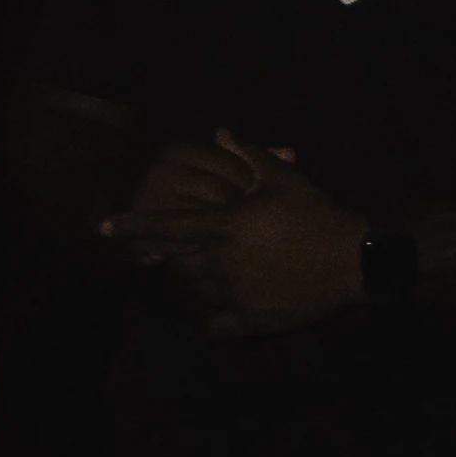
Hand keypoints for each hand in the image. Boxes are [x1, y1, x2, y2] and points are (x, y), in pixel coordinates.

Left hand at [105, 131, 363, 337]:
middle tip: (160, 256)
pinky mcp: (253, 319)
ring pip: (197, 291)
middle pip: (176, 261)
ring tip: (203, 276)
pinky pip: (219, 324)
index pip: (167, 225)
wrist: (354, 258)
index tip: (101, 228)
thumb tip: (221, 132)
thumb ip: (247, 155)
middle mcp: (221, 262)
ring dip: (193, 283)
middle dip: (165, 257)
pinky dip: (212, 320)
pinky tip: (212, 317)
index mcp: (224, 227)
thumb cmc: (316, 213)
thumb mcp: (281, 178)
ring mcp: (235, 293)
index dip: (132, 225)